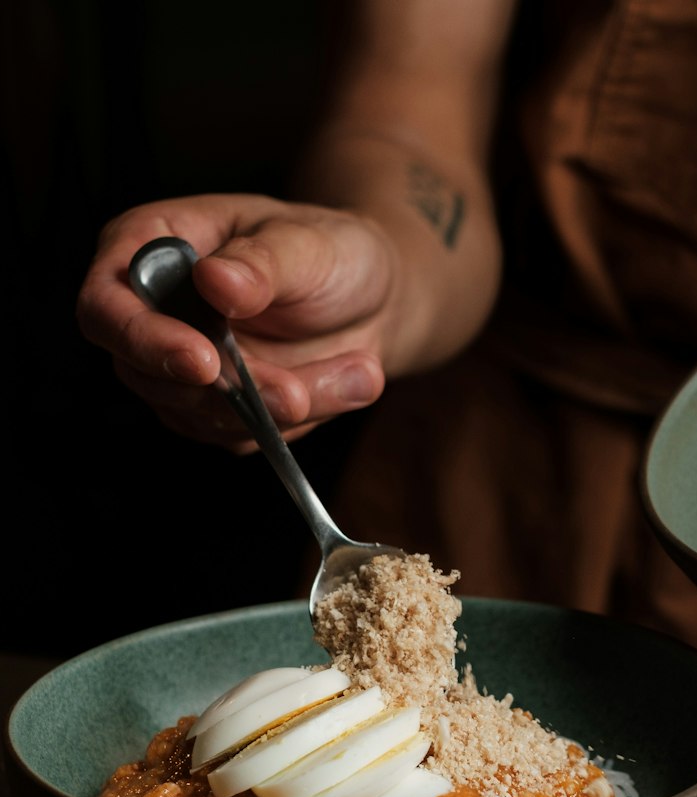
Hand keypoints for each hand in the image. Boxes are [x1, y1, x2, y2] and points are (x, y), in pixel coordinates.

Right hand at [76, 194, 388, 448]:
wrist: (371, 300)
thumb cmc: (329, 252)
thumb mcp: (308, 242)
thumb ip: (262, 263)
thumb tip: (215, 281)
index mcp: (151, 247)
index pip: (106, 306)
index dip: (144, 340)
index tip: (203, 362)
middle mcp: (153, 315)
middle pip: (148, 376)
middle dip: (229, 393)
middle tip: (297, 393)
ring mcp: (182, 372)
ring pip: (205, 416)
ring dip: (281, 407)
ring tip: (357, 371)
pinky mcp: (218, 414)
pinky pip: (247, 435)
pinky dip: (303, 418)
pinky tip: (350, 380)